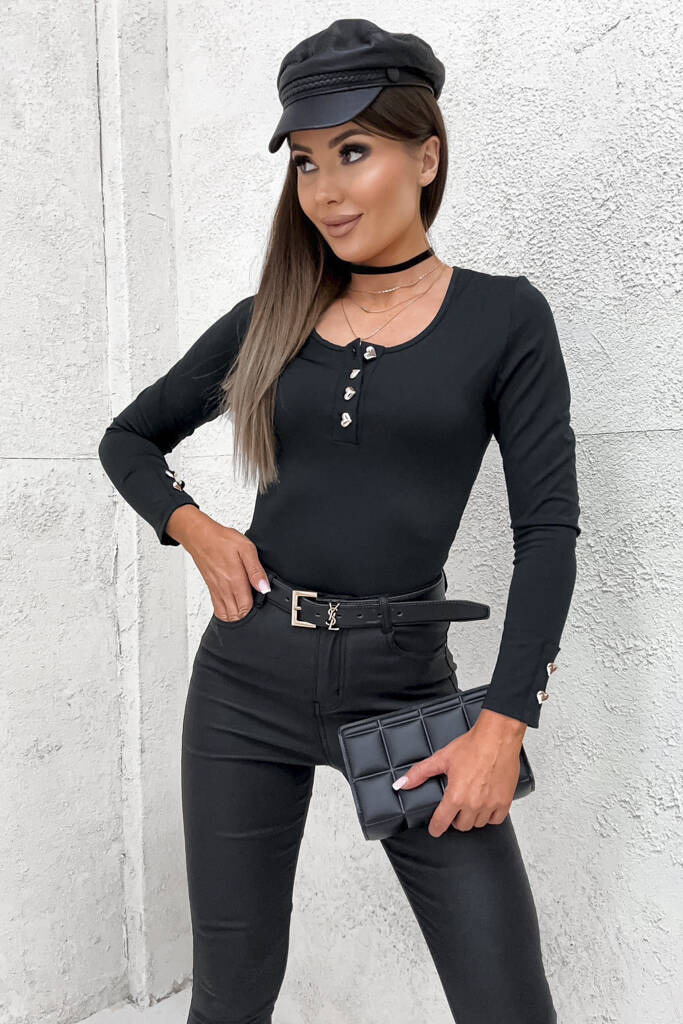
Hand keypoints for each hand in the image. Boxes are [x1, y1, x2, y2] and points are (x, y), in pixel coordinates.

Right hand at [169, 507, 270, 620]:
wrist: (200, 536)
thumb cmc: (222, 540)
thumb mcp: (246, 549)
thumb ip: (256, 570)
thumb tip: (264, 588)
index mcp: (235, 580)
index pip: (246, 608)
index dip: (256, 608)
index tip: (261, 600)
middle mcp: (224, 588)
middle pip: (236, 616)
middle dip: (247, 615)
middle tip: (255, 604)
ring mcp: (216, 590)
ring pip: (226, 616)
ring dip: (236, 616)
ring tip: (245, 606)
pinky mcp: (211, 588)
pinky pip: (217, 609)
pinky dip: (226, 613)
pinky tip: (233, 606)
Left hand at [392, 709, 526, 835]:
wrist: (498, 737)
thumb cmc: (473, 746)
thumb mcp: (442, 758)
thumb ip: (420, 773)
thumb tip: (402, 783)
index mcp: (456, 796)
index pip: (442, 822)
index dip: (436, 828)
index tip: (435, 829)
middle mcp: (473, 804)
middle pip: (461, 826)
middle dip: (455, 820)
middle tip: (454, 809)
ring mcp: (490, 804)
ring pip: (478, 824)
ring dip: (472, 817)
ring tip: (469, 805)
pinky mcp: (505, 801)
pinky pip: (496, 820)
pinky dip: (489, 816)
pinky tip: (485, 806)